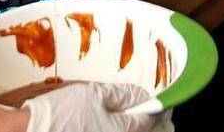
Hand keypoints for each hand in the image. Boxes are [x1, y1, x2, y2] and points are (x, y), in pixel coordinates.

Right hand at [23, 82, 172, 131]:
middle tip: (163, 120)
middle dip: (159, 128)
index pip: (152, 122)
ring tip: (146, 128)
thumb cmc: (59, 114)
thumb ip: (122, 95)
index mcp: (122, 131)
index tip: (164, 105)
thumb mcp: (93, 94)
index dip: (161, 111)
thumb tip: (141, 95)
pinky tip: (119, 130)